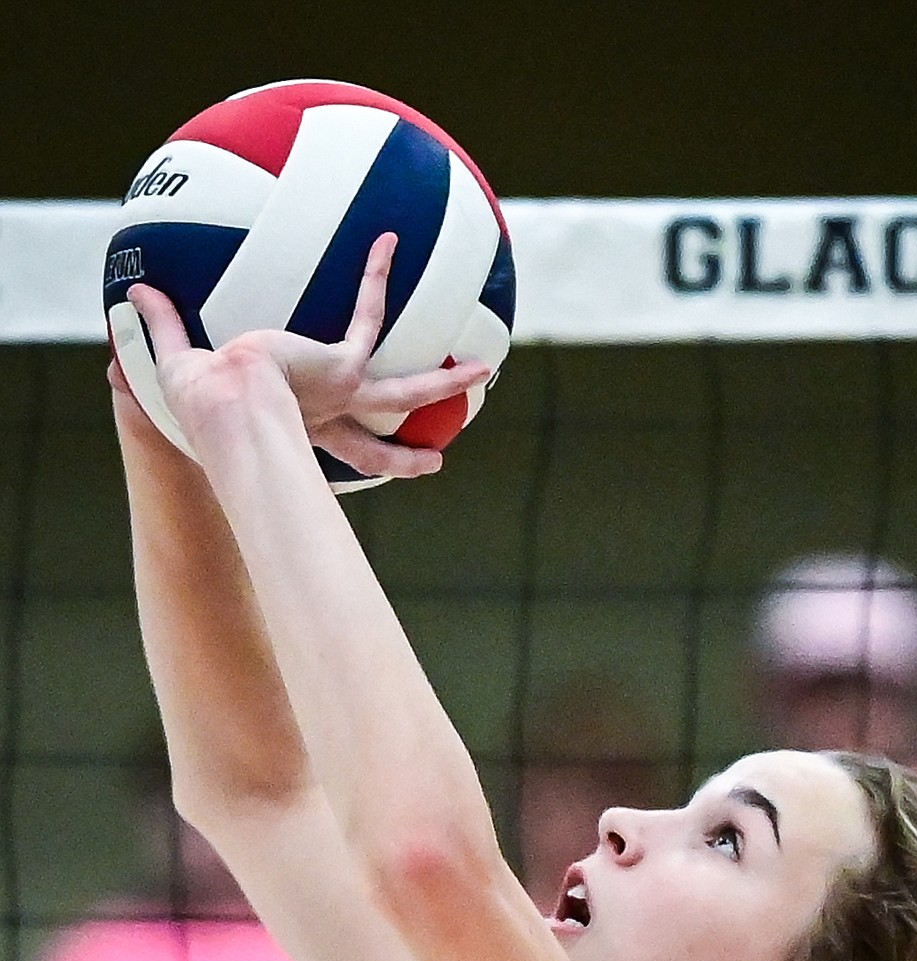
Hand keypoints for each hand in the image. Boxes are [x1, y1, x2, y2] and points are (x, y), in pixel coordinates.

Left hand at [125, 233, 490, 479]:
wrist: (228, 405)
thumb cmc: (202, 403)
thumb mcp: (178, 362)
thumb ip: (162, 329)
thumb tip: (132, 293)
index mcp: (300, 432)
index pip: (328, 450)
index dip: (345, 459)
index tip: (362, 465)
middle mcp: (328, 421)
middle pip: (379, 446)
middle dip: (408, 457)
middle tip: (436, 463)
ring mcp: (344, 397)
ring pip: (406, 393)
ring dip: (446, 382)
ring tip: (485, 368)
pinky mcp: (347, 369)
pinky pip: (370, 314)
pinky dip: (377, 275)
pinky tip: (388, 242)